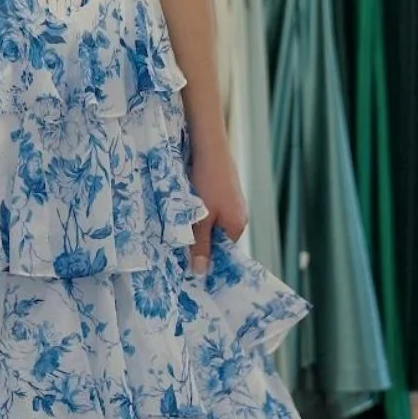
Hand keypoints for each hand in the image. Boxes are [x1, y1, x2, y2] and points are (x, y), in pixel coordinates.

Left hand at [187, 132, 247, 274]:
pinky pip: (212, 208)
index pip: (222, 252)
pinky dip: (199, 210)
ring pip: (212, 221)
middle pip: (217, 237)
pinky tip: (186, 206)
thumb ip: (200, 245)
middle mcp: (239, 215)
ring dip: (197, 224)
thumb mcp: (201, 219)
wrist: (209, 146)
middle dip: (200, 239)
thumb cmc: (207, 183)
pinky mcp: (224, 190)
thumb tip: (200, 272)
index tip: (187, 263)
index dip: (205, 256)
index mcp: (238, 225)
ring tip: (180, 223)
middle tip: (178, 244)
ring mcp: (233, 201)